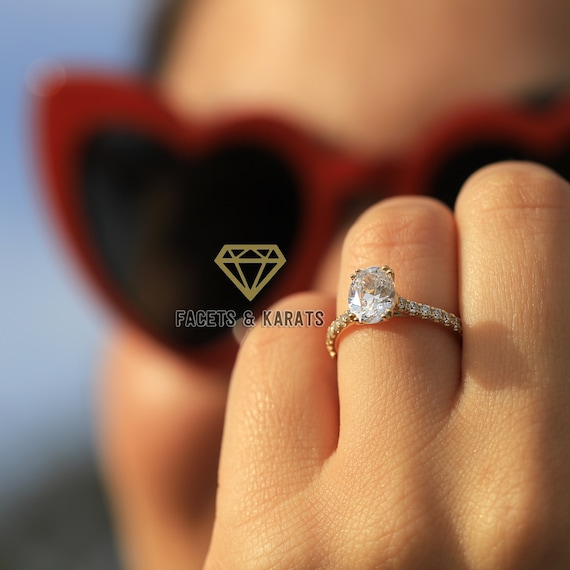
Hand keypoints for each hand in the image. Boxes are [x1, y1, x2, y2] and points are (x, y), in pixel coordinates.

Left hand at [204, 162, 569, 568]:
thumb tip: (502, 265)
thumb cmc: (496, 563)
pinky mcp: (265, 549)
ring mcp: (372, 522)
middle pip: (404, 228)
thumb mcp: (550, 480)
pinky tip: (321, 411)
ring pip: (332, 284)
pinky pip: (272, 350)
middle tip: (433, 301)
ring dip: (356, 305)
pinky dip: (299, 355)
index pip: (520, 212)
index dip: (502, 220)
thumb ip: (537, 371)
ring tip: (381, 369)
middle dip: (417, 244)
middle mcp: (503, 493)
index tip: (496, 256)